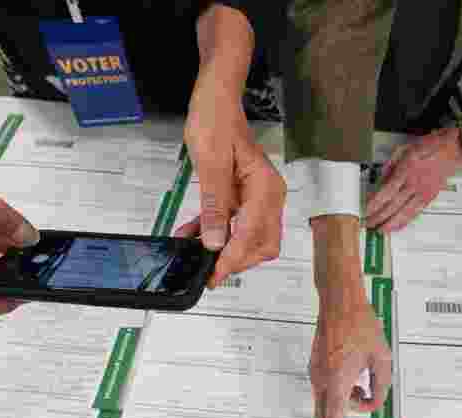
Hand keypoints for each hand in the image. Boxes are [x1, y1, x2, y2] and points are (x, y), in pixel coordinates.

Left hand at [175, 62, 285, 288]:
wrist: (216, 99)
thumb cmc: (216, 121)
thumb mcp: (210, 164)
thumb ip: (214, 206)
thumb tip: (215, 242)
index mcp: (265, 187)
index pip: (253, 235)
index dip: (233, 259)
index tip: (215, 274)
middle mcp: (269, 195)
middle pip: (261, 245)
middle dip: (236, 261)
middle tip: (207, 272)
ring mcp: (258, 197)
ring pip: (250, 239)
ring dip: (225, 250)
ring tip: (195, 253)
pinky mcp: (245, 197)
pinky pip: (236, 225)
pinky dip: (218, 235)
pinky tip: (193, 236)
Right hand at [309, 215, 392, 417]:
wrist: (339, 300)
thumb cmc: (361, 325)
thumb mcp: (382, 358)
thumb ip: (381, 386)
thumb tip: (373, 401)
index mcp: (338, 381)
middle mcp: (322, 380)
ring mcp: (315, 373)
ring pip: (326, 404)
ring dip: (344, 406)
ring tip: (365, 387)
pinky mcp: (315, 366)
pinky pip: (325, 390)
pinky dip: (339, 395)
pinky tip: (355, 379)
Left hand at [365, 127, 461, 232]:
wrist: (452, 149)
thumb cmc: (431, 146)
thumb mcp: (405, 149)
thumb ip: (391, 165)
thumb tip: (382, 178)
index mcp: (406, 169)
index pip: (386, 192)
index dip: (374, 204)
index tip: (365, 210)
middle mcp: (415, 183)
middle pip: (393, 205)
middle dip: (378, 217)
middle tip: (368, 223)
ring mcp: (423, 191)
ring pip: (404, 212)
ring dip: (390, 223)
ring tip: (380, 230)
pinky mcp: (430, 197)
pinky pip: (415, 212)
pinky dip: (405, 221)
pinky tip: (397, 226)